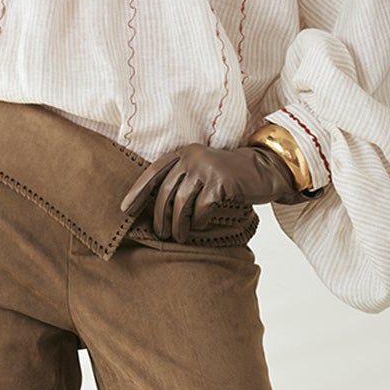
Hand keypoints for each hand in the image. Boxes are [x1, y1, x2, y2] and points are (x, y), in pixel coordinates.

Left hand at [119, 142, 300, 241]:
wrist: (264, 170)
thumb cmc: (229, 179)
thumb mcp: (201, 174)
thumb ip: (181, 182)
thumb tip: (154, 210)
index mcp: (183, 153)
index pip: (153, 172)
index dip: (137, 192)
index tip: (125, 210)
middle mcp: (192, 156)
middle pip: (166, 192)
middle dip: (160, 217)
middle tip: (161, 235)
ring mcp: (206, 167)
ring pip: (182, 203)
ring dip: (178, 225)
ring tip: (179, 237)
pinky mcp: (221, 181)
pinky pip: (202, 208)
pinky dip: (200, 221)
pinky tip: (201, 227)